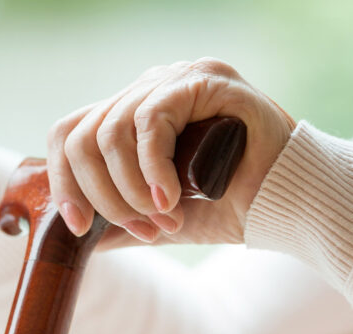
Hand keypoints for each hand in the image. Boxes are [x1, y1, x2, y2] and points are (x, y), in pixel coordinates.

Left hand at [48, 58, 295, 247]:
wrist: (288, 206)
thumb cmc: (227, 207)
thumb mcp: (155, 218)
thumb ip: (116, 220)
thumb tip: (73, 236)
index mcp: (129, 114)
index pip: (70, 135)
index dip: (64, 182)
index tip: (79, 227)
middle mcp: (146, 90)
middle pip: (82, 136)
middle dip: (102, 196)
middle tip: (141, 228)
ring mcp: (173, 79)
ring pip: (110, 132)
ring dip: (129, 189)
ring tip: (164, 217)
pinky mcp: (203, 80)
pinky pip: (150, 121)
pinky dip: (152, 168)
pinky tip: (169, 198)